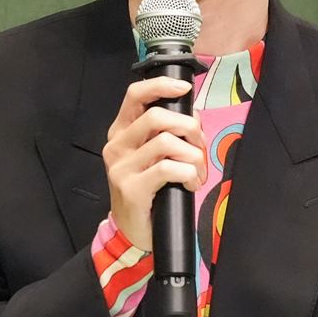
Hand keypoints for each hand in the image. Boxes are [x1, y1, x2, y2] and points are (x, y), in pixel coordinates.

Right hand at [103, 77, 206, 250]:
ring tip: (198, 172)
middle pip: (157, 116)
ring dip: (193, 156)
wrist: (134, 231)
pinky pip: (169, 169)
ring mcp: (121, 167)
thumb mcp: (156, 156)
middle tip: (200, 147)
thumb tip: (194, 115)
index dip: (161, 86)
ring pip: (166, 142)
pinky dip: (189, 174)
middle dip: (189, 127)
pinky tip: (191, 184)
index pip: (135, 94)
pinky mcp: (131, 188)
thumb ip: (170, 132)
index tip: (185, 87)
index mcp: (122, 131)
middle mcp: (117, 145)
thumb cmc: (150, 189)